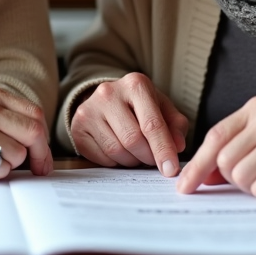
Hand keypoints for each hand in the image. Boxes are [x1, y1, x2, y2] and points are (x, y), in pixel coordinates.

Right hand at [70, 72, 188, 176]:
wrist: (108, 101)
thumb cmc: (141, 107)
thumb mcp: (162, 109)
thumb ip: (175, 125)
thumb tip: (177, 146)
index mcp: (135, 84)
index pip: (152, 124)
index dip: (163, 150)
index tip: (171, 170)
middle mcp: (109, 93)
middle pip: (132, 139)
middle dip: (147, 157)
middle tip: (153, 161)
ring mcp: (89, 109)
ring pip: (115, 150)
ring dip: (131, 160)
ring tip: (136, 154)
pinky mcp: (77, 127)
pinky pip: (100, 157)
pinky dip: (115, 162)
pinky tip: (120, 153)